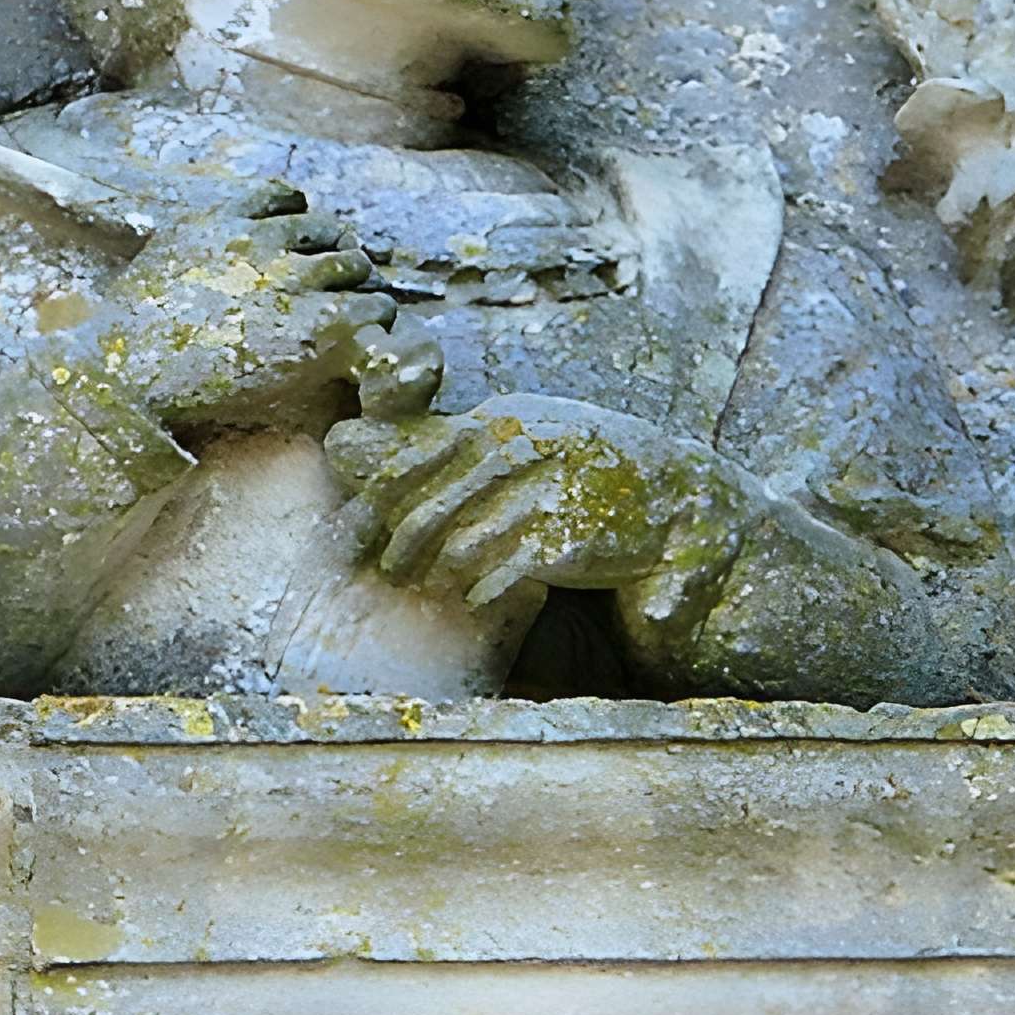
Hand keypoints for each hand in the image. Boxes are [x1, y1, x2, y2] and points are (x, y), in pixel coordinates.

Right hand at [77, 186, 395, 435]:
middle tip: (338, 294)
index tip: (303, 251)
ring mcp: (295, 280)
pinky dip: (376, 327)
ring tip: (355, 324)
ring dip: (361, 292)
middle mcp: (264, 240)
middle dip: (335, 259)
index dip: (301, 227)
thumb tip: (176, 267)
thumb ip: (185, 252)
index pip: (285, 199)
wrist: (127, 379)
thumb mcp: (151, 268)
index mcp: (220, 219)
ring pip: (358, 269)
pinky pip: (375, 312)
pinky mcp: (322, 324)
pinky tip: (364, 349)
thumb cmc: (126, 341)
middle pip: (330, 233)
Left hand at [326, 394, 749, 613]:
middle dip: (405, 540)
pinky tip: (480, 595)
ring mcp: (551, 494)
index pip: (421, 456)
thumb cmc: (576, 474)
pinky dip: (485, 587)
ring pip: (467, 540)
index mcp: (508, 420)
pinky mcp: (572, 539)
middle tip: (388, 567)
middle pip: (436, 502)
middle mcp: (527, 449)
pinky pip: (507, 571)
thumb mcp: (513, 443)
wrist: (673, 502)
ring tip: (432, 580)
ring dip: (443, 567)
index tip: (366, 524)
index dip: (385, 496)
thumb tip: (341, 444)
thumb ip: (437, 446)